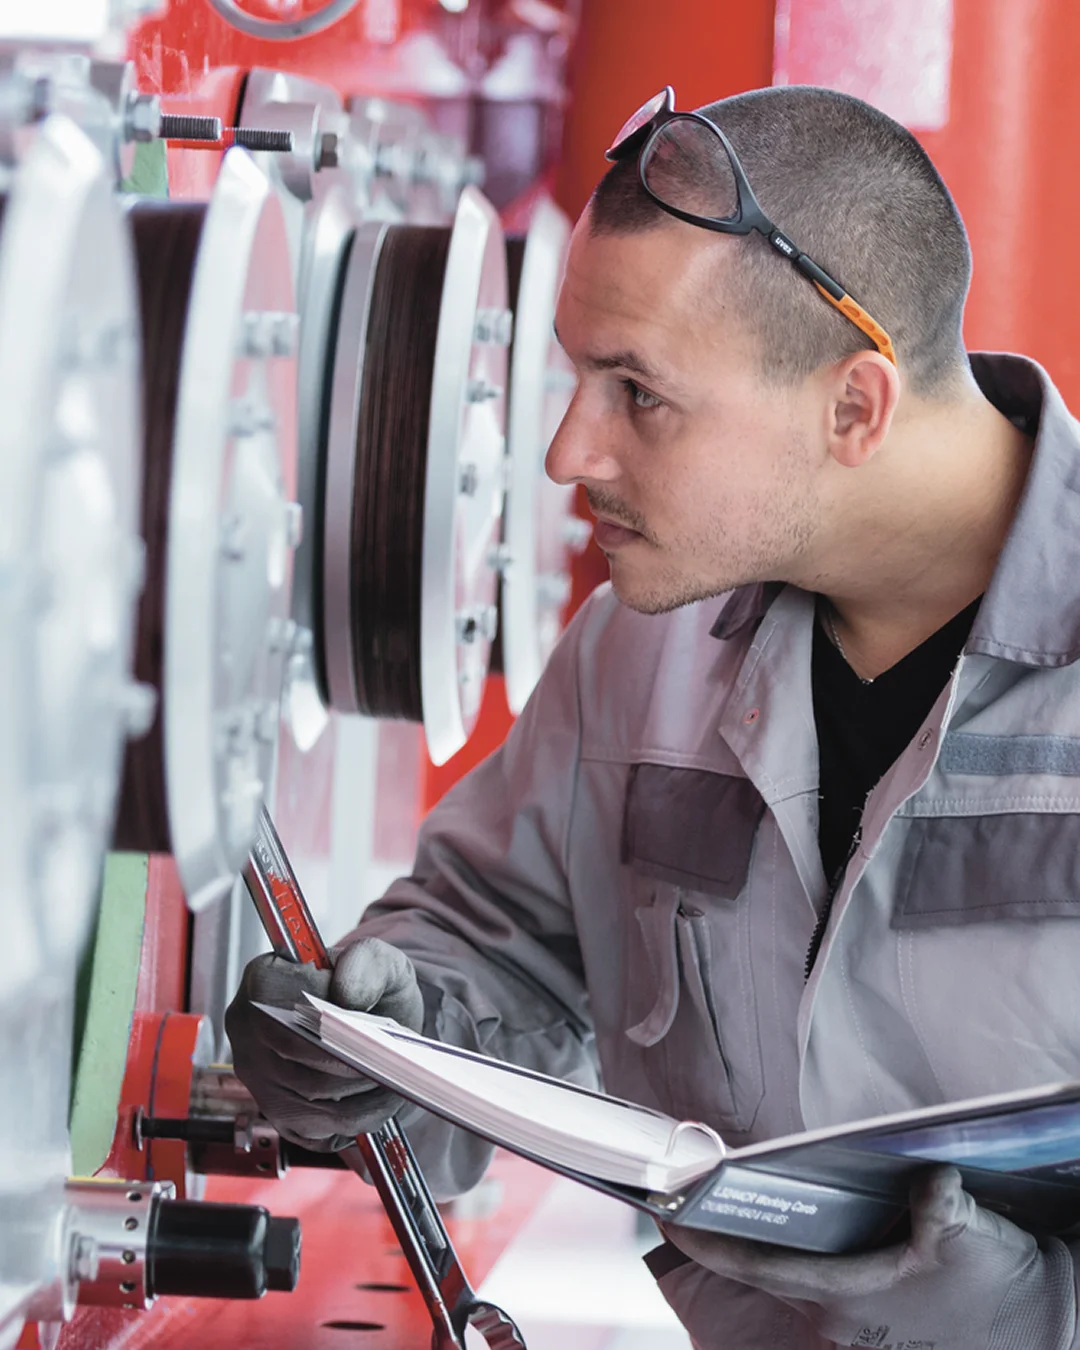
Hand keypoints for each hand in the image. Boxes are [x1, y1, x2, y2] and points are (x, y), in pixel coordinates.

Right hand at [225, 937, 424, 1151]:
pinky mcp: (273, 1109)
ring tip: (392, 1085)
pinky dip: (351, 1123)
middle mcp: (247, 1028)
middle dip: (353, 1068)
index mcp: (264, 979)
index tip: (373, 1033)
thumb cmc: (366, 985)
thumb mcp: (376, 959)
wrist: (366, 1013)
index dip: (337, 1028)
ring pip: (307, 1103)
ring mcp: (256, 1074)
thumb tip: (348, 994)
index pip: (292, 1013)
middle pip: (300, 1062)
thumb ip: (366, 963)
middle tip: (393, 1066)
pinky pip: (311, 1131)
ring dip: (358, 1100)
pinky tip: (377, 1105)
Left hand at [664, 1167, 1075, 1348]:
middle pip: (765, 1269)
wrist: (1044, 1328)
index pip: (753, 1264)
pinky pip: (825, 1280)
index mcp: (843, 1296)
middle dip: (729, 1236)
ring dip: (768, 1244)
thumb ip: (939, 1205)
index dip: (704, 1240)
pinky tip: (809, 1221)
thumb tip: (929, 1178)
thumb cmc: (998, 1287)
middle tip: (695, 1195)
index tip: (665, 1215)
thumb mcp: (966, 1236)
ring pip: (794, 1276)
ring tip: (743, 1200)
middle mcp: (839, 1316)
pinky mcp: (881, 1317)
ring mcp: (859, 1323)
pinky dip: (805, 1253)